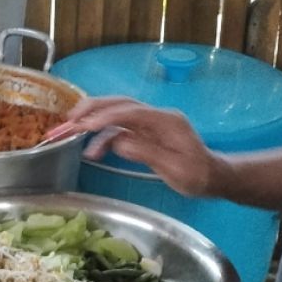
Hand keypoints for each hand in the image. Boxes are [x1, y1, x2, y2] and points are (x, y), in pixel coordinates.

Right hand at [63, 96, 218, 196]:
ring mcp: (150, 123)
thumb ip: (146, 153)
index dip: (105, 117)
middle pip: (120, 104)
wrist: (213, 176)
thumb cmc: (197, 175)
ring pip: (117, 114)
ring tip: (71, 132)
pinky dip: (104, 137)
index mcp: (166, 121)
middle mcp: (156, 116)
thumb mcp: (175, 169)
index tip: (84, 126)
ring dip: (93, 121)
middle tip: (69, 120)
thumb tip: (118, 143)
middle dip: (92, 109)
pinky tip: (93, 151)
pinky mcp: (145, 132)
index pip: (131, 112)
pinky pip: (120, 129)